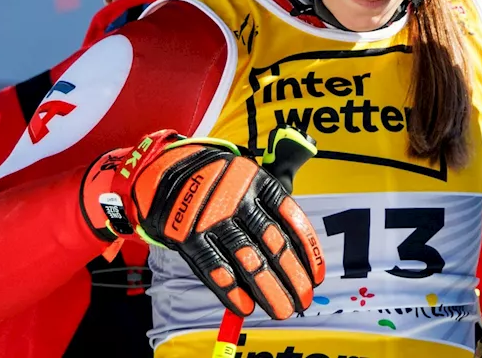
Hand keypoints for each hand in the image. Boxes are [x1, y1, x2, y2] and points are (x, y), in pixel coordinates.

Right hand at [80, 130, 324, 318]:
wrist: (166, 171)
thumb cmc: (217, 181)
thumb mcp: (248, 177)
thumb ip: (272, 205)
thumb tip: (298, 248)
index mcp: (260, 182)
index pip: (292, 221)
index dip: (308, 252)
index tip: (316, 277)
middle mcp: (239, 200)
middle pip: (274, 245)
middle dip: (293, 278)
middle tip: (303, 300)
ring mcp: (213, 219)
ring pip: (248, 262)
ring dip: (269, 290)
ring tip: (283, 309)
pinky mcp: (190, 237)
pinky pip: (215, 269)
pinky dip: (232, 291)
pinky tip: (247, 307)